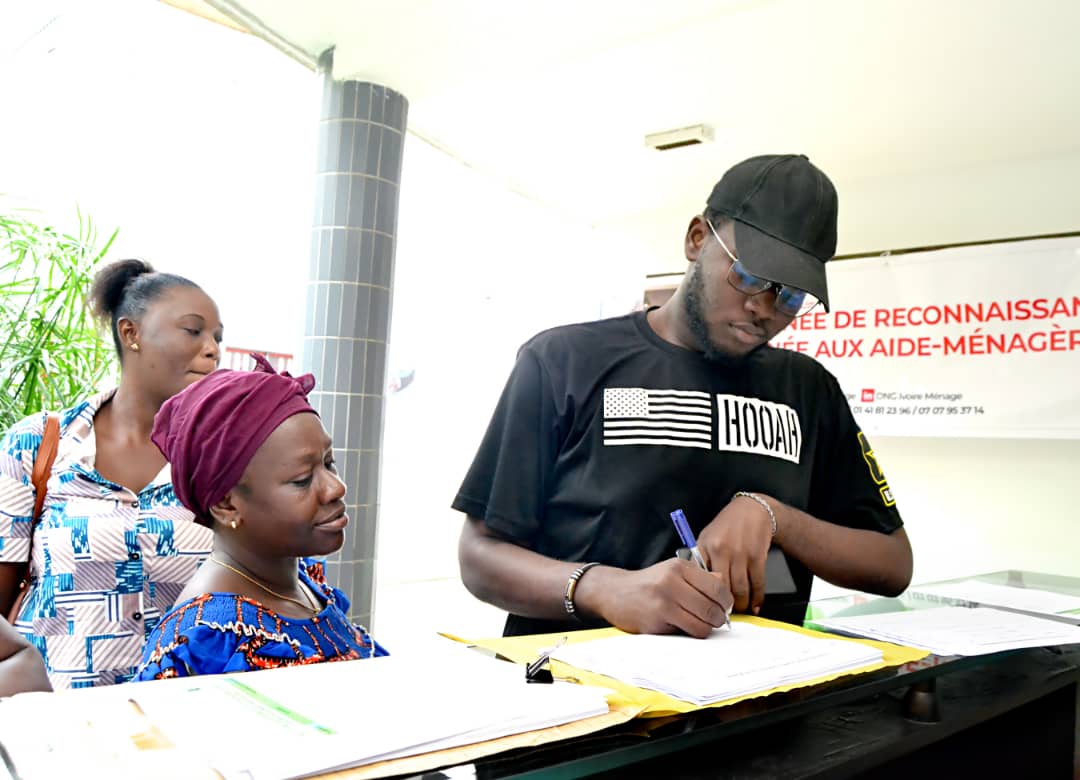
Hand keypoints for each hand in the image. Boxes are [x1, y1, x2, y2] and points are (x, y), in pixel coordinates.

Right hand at [577, 559, 732, 637]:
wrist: (614, 592)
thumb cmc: (648, 584)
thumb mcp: (672, 572)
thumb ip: (699, 578)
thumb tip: (724, 586)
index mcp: (679, 567)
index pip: (717, 587)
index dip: (726, 602)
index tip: (723, 607)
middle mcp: (672, 582)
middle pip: (712, 608)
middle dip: (719, 619)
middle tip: (715, 620)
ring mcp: (663, 602)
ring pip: (702, 625)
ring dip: (706, 629)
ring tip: (699, 625)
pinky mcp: (656, 621)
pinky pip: (686, 633)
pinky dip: (689, 633)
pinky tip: (681, 627)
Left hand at [697, 495, 775, 614]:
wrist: (751, 510)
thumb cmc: (726, 526)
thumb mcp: (707, 538)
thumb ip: (701, 561)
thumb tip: (695, 587)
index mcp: (705, 546)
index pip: (700, 578)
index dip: (703, 596)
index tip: (706, 607)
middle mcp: (721, 550)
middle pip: (721, 588)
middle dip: (724, 604)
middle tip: (725, 614)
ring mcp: (740, 553)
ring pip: (740, 589)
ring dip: (742, 604)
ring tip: (740, 610)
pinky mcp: (757, 556)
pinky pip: (757, 584)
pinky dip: (757, 598)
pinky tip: (755, 604)